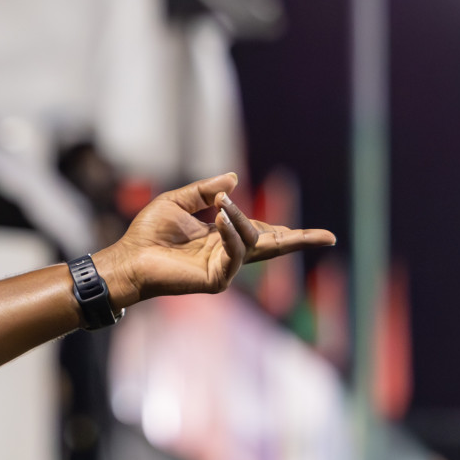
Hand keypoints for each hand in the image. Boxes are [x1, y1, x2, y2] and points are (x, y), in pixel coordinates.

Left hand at [94, 172, 335, 307]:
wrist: (129, 257)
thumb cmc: (148, 233)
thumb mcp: (178, 202)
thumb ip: (206, 192)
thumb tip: (233, 179)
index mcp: (223, 237)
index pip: (260, 232)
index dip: (281, 229)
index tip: (305, 231)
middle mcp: (228, 254)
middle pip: (272, 246)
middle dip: (300, 240)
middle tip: (329, 237)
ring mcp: (225, 268)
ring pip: (252, 243)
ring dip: (242, 221)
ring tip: (222, 207)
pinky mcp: (216, 279)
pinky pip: (235, 254)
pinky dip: (233, 234)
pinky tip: (222, 219)